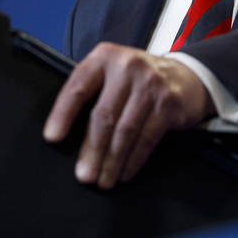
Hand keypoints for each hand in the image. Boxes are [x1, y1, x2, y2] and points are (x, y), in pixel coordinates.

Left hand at [43, 42, 215, 188]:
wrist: (185, 76)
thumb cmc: (138, 80)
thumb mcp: (113, 73)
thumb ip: (92, 92)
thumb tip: (63, 133)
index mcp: (105, 57)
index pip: (78, 87)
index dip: (62, 114)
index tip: (52, 138)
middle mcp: (128, 67)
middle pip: (103, 115)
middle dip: (91, 150)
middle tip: (84, 175)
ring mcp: (151, 84)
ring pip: (125, 131)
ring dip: (111, 161)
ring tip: (103, 180)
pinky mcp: (168, 103)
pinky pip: (146, 138)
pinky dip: (133, 160)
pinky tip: (124, 173)